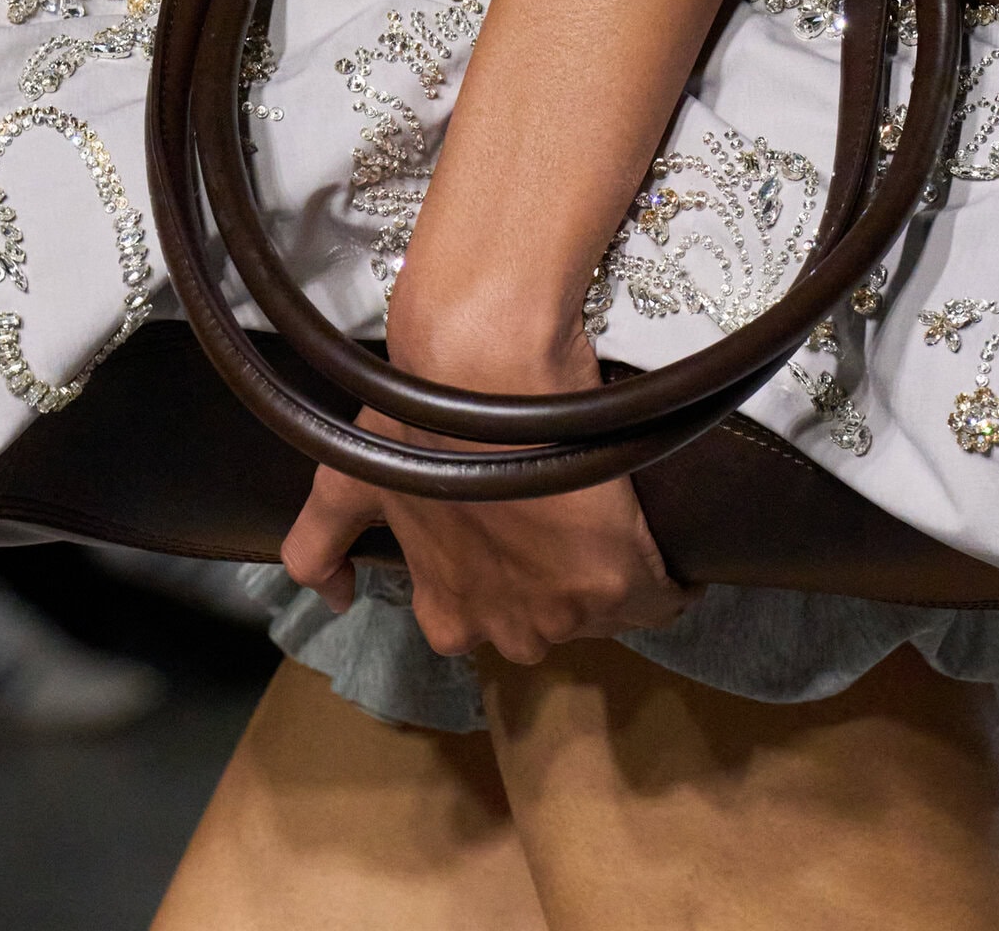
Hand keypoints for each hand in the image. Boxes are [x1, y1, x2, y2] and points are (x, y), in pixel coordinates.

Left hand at [280, 307, 694, 664]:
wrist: (481, 371)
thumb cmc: (415, 423)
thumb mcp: (347, 487)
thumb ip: (323, 544)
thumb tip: (331, 597)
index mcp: (445, 612)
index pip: (489, 621)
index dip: (506, 573)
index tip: (522, 533)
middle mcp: (499, 628)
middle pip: (548, 622)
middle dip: (557, 581)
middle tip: (562, 515)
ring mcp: (557, 613)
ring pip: (602, 610)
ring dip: (611, 575)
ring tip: (612, 516)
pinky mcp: (616, 583)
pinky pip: (662, 601)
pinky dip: (670, 587)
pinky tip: (675, 567)